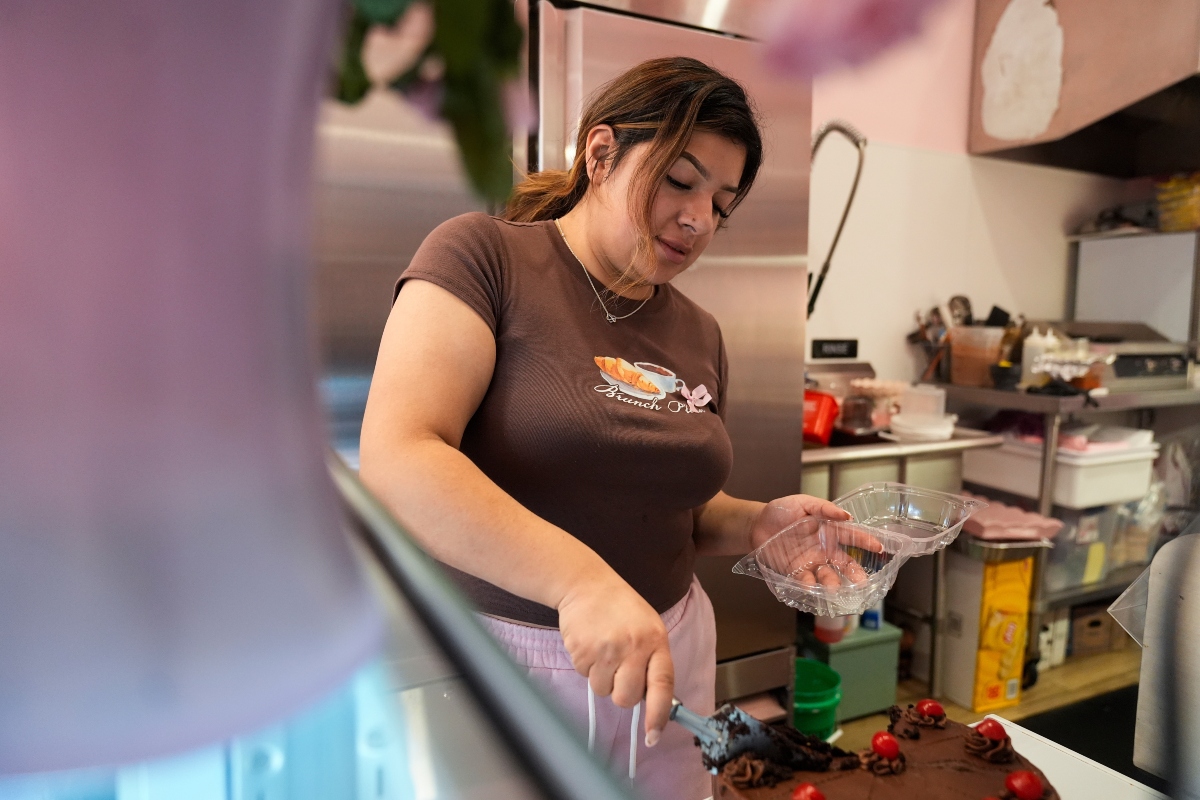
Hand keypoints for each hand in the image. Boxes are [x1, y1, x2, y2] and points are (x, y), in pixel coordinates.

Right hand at [557, 569, 673, 747]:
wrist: (586, 583)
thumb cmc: (620, 607)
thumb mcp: (648, 627)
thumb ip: (653, 661)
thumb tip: (653, 700)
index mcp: (656, 641)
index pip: (663, 686)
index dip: (659, 714)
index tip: (653, 735)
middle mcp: (634, 647)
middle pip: (627, 698)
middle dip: (621, 692)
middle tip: (618, 668)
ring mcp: (607, 650)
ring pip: (604, 691)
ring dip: (602, 677)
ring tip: (604, 648)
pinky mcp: (583, 652)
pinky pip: (585, 677)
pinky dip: (587, 666)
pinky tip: (591, 644)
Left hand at [749, 495, 882, 588]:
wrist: (755, 525)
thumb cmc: (781, 511)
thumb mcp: (802, 503)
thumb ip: (823, 508)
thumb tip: (846, 515)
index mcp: (829, 531)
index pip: (852, 537)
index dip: (867, 542)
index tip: (880, 548)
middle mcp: (824, 550)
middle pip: (845, 564)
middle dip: (856, 575)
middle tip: (862, 584)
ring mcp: (811, 563)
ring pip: (828, 576)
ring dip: (832, 584)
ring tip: (834, 590)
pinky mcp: (795, 572)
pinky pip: (805, 581)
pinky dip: (809, 586)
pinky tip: (811, 587)